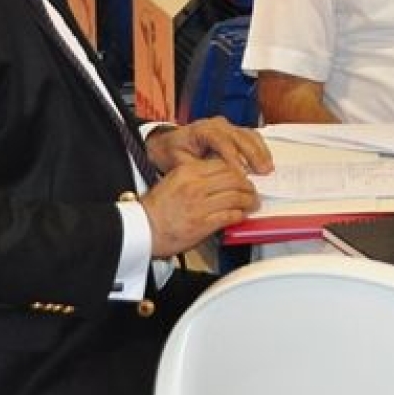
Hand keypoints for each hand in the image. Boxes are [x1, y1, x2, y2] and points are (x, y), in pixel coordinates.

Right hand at [140, 154, 259, 257]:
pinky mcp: (203, 223)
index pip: (223, 165)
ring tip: (252, 204)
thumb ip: (196, 176)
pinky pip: (230, 215)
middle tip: (252, 191)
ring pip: (236, 197)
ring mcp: (200, 204)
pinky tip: (241, 216)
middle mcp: (195, 185)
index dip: (238, 171)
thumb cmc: (155, 209)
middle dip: (248, 186)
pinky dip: (239, 215)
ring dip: (249, 201)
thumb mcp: (173, 181)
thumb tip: (221, 179)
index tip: (243, 177)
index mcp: (188, 171)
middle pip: (234, 179)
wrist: (142, 229)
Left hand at [147, 117, 271, 178]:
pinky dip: (260, 148)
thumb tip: (217, 178)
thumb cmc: (173, 153)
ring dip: (260, 152)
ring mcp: (227, 126)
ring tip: (267, 168)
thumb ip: (198, 168)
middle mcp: (216, 124)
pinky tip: (265, 161)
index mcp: (201, 130)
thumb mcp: (180, 163)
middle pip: (239, 136)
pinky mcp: (234, 131)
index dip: (233, 157)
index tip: (241, 174)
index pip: (221, 141)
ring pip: (248, 135)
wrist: (169, 143)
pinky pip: (251, 136)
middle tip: (262, 172)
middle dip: (252, 155)